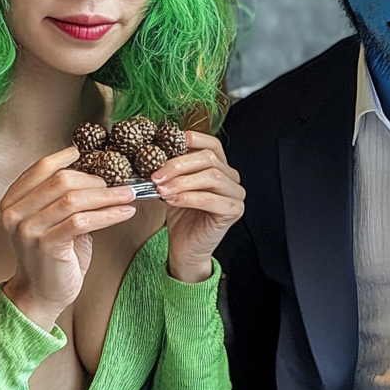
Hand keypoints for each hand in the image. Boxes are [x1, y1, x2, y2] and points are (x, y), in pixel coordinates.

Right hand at [0, 145, 136, 328]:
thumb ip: (61, 196)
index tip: (88, 154)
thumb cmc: (52, 254)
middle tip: (119, 184)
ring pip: (73, 199)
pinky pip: (81, 221)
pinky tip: (124, 213)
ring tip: (129, 195)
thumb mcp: (51, 219)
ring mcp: (28, 230)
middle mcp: (15, 213)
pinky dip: (108, 214)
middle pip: (60, 180)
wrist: (41, 293)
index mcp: (12, 201)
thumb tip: (95, 172)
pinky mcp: (46, 246)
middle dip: (95, 180)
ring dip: (107, 195)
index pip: (41, 168)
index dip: (65, 158)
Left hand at [150, 131, 244, 281]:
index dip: (193, 140)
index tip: (168, 143)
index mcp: (221, 167)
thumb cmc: (182, 218)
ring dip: (182, 181)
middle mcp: (232, 178)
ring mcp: (236, 194)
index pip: (212, 144)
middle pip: (209, 159)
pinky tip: (171, 200)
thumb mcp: (174, 187)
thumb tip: (154, 153)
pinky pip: (210, 199)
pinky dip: (188, 197)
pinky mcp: (233, 211)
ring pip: (212, 177)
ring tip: (161, 190)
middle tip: (156, 175)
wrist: (186, 249)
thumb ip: (173, 170)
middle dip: (179, 165)